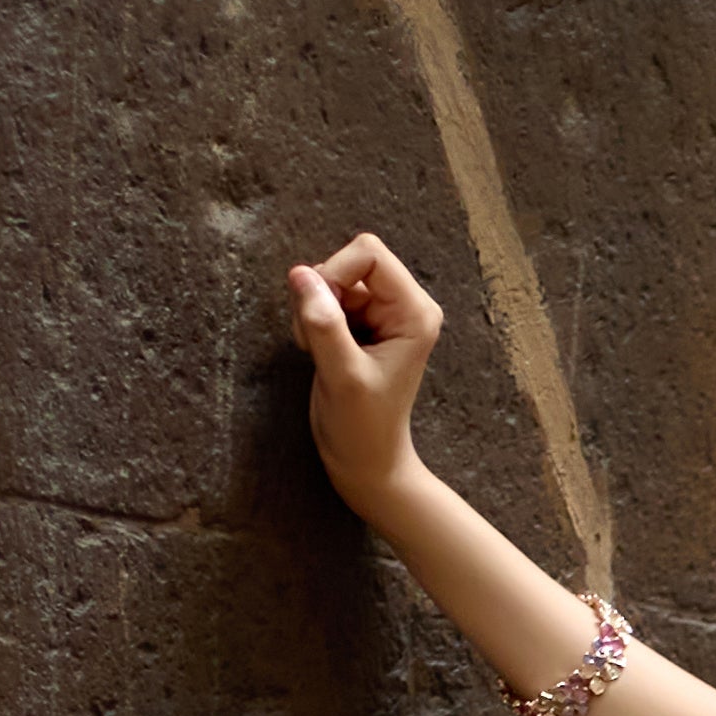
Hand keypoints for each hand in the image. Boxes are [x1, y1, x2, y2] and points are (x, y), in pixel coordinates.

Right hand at [289, 231, 443, 519]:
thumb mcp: (342, 376)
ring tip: (320, 351)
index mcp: (415, 312)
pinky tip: (318, 352)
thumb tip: (300, 273)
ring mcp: (380, 314)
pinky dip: (312, 320)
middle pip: (348, 261)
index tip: (320, 312)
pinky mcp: (359, 324)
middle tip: (319, 338)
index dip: (335, 272)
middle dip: (323, 293)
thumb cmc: (363, 428)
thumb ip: (323, 324)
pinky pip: (324, 298)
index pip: (368, 253)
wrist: (365, 462)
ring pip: (331, 279)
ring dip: (314, 310)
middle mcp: (403, 306)